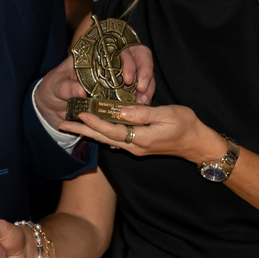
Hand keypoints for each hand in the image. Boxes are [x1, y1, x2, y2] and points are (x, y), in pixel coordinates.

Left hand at [34, 44, 154, 131]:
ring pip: (142, 77)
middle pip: (140, 60)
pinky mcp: (120, 94)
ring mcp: (119, 78)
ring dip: (147, 89)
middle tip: (140, 90)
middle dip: (145, 74)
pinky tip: (142, 109)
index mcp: (98, 54)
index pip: (124, 48)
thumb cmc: (54, 89)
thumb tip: (78, 90)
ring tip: (144, 102)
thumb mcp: (56, 86)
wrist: (52, 105)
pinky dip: (141, 101)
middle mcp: (112, 62)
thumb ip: (66, 87)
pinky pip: (137, 94)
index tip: (130, 79)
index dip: (132, 61)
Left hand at [60, 103, 221, 163]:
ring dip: (88, 132)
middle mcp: (134, 146)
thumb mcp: (167, 114)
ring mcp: (135, 147)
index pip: (112, 130)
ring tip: (71, 125)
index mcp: (141, 138)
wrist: (197, 143)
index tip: (81, 114)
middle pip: (102, 137)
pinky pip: (114, 138)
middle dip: (82, 131)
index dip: (95, 122)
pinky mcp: (137, 145)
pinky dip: (101, 132)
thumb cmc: (186, 125)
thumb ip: (143, 112)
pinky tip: (93, 128)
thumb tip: (121, 110)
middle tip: (61, 124)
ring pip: (106, 139)